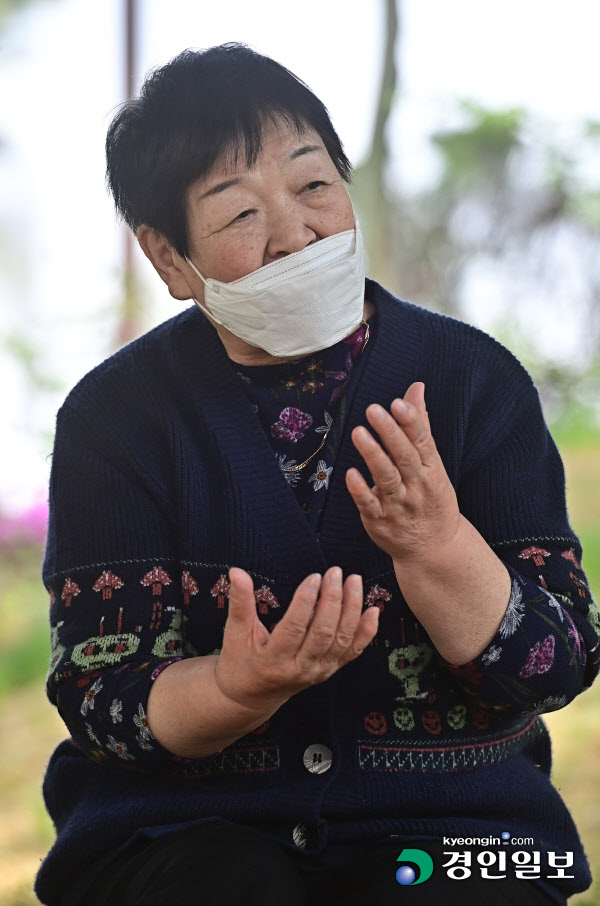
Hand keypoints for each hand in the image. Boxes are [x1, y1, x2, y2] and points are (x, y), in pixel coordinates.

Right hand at [213, 566, 378, 711]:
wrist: (251, 696)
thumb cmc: (240, 661)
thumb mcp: (235, 632)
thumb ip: (240, 601)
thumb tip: (236, 571)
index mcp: (274, 660)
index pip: (294, 628)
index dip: (305, 602)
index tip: (314, 577)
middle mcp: (300, 669)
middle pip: (323, 633)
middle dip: (332, 600)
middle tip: (335, 572)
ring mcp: (318, 672)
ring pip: (342, 640)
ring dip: (351, 609)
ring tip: (353, 581)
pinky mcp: (330, 671)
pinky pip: (353, 652)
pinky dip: (366, 632)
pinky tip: (373, 610)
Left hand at [345, 382, 460, 564]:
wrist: (434, 548)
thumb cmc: (430, 498)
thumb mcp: (433, 463)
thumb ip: (420, 425)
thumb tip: (416, 388)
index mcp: (432, 469)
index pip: (423, 441)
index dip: (411, 422)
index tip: (398, 402)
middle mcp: (417, 486)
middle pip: (404, 457)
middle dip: (390, 433)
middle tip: (374, 409)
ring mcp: (398, 504)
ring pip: (386, 478)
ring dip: (373, 456)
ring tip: (359, 432)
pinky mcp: (379, 520)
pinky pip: (369, 504)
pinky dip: (360, 489)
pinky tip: (350, 473)